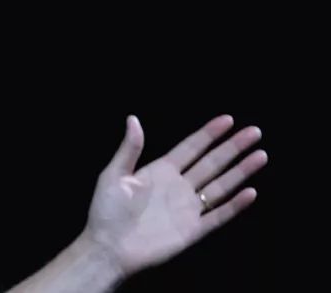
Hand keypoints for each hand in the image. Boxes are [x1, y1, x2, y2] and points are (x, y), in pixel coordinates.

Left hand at [84, 115, 267, 277]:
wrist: (107, 247)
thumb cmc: (106, 211)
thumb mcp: (114, 175)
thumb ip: (129, 149)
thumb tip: (133, 118)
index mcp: (160, 170)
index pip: (190, 148)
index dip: (209, 134)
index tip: (228, 119)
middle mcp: (178, 186)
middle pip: (211, 162)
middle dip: (233, 147)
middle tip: (255, 131)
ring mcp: (187, 207)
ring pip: (221, 185)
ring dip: (241, 171)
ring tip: (261, 155)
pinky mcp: (193, 230)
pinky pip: (218, 216)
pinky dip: (235, 205)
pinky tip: (250, 192)